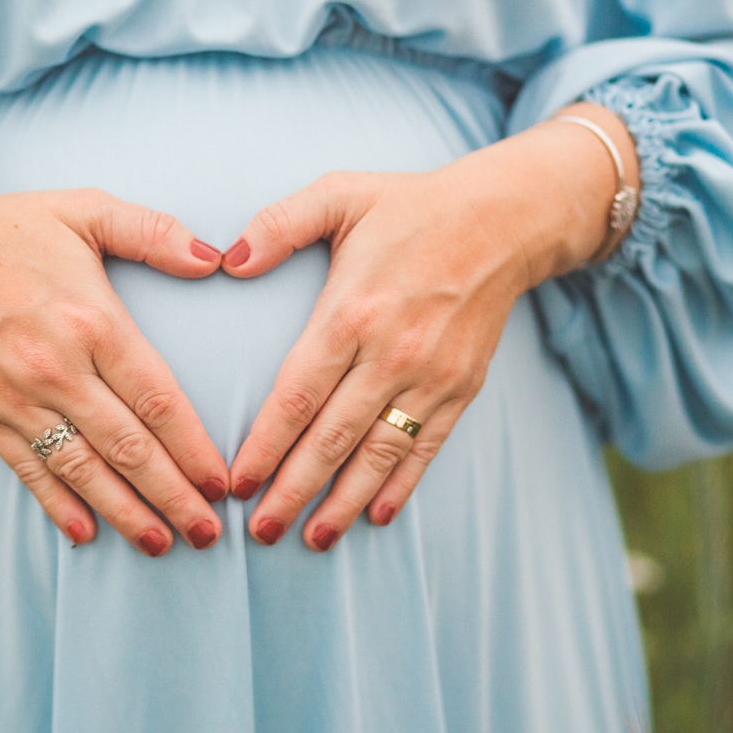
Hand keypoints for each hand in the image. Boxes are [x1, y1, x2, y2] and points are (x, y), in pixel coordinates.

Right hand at [0, 169, 230, 555]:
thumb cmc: (14, 228)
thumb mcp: (87, 210)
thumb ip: (154, 233)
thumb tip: (214, 259)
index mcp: (92, 321)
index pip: (156, 399)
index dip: (192, 447)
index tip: (220, 483)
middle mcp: (56, 367)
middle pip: (127, 447)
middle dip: (172, 496)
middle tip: (206, 533)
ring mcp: (16, 397)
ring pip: (82, 469)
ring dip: (124, 512)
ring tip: (160, 543)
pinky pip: (27, 469)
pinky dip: (57, 505)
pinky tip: (86, 534)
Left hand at [222, 103, 637, 550]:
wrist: (504, 219)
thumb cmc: (410, 207)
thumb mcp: (340, 194)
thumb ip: (279, 224)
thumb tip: (228, 260)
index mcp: (352, 312)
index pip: (298, 394)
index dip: (265, 444)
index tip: (237, 482)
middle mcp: (391, 353)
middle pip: (332, 438)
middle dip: (293, 490)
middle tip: (260, 531)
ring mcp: (430, 376)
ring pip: (379, 455)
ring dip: (343, 502)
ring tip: (312, 539)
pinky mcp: (460, 388)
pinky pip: (426, 448)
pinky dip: (402, 486)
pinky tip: (376, 516)